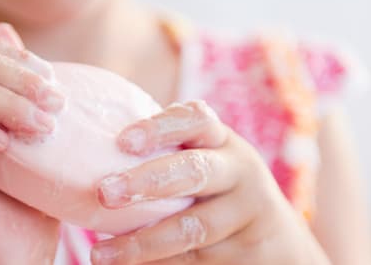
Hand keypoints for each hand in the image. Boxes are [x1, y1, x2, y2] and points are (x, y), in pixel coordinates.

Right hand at [0, 23, 63, 263]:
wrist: (16, 261)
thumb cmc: (30, 203)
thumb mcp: (34, 137)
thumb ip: (18, 89)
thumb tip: (5, 30)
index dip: (12, 55)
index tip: (54, 82)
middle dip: (16, 74)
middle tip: (57, 103)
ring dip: (5, 101)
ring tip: (43, 127)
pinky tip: (6, 145)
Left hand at [91, 101, 329, 263]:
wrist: (277, 239)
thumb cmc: (219, 190)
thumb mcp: (209, 162)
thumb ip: (170, 155)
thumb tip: (93, 153)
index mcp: (223, 141)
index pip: (196, 120)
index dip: (160, 128)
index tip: (122, 141)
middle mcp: (240, 172)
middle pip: (194, 172)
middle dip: (146, 182)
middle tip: (104, 193)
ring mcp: (246, 214)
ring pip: (191, 228)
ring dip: (141, 242)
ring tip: (100, 253)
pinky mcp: (245, 253)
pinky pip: (193, 260)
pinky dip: (157, 264)